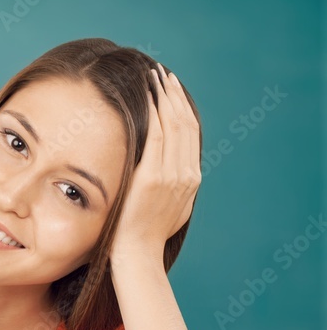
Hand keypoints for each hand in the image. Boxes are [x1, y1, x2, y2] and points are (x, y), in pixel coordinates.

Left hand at [111, 61, 200, 260]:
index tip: (172, 90)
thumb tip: (168, 173)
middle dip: (174, 95)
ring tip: (154, 76)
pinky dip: (153, 113)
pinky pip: (155, 136)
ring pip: (172, 125)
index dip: (182, 108)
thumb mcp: (168, 209)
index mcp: (191, 179)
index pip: (190, 134)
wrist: (137, 255)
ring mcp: (171, 174)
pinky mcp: (153, 177)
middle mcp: (186, 173)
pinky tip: (147, 97)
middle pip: (184, 123)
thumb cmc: (144, 237)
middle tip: (164, 74)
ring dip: (164, 97)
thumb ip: (171, 187)